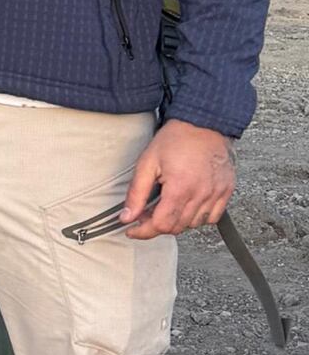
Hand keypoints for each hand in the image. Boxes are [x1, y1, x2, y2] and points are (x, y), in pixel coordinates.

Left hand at [121, 119, 236, 236]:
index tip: (133, 230)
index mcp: (180, 188)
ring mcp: (216, 193)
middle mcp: (201, 194)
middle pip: (177, 228)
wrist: (204, 123)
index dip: (144, 231)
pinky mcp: (226, 190)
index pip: (162, 225)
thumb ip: (136, 193)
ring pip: (194, 224)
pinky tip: (188, 203)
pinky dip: (198, 216)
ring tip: (167, 205)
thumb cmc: (175, 139)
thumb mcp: (147, 163)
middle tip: (146, 214)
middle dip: (158, 226)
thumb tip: (126, 217)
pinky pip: (212, 217)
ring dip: (178, 221)